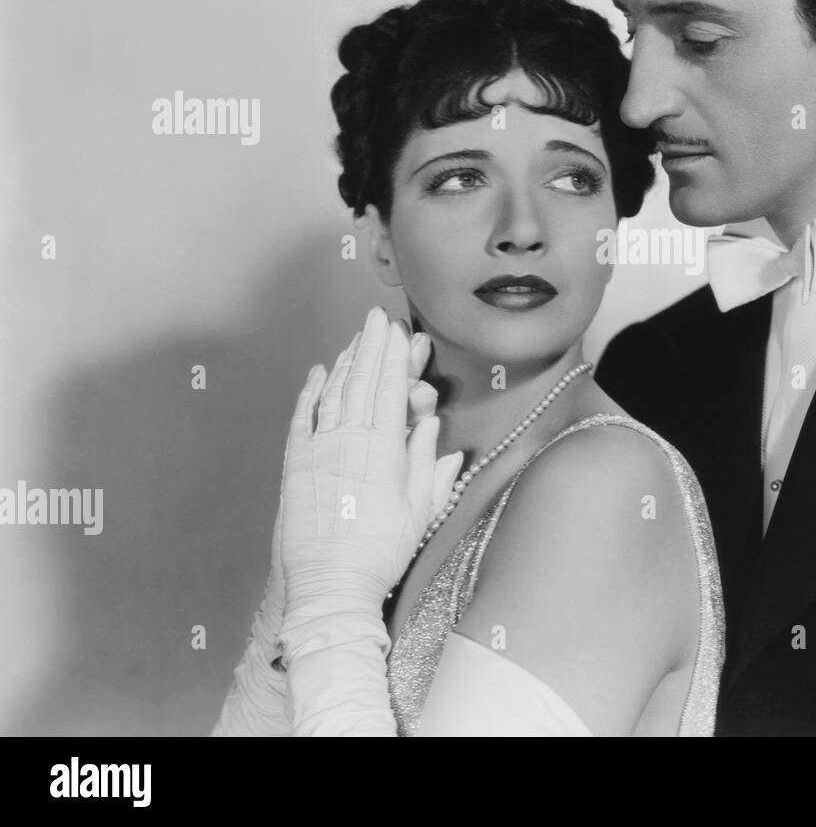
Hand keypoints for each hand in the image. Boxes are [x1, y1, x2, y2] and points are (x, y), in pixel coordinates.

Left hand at [279, 306, 463, 618]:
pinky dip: (311, 393)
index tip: (398, 331)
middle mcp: (348, 440)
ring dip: (345, 362)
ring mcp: (318, 450)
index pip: (390, 388)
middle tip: (376, 318)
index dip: (394, 356)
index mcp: (384, 449)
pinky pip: (303, 418)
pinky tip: (318, 374)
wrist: (329, 586)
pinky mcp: (295, 465)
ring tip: (355, 338)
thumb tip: (431, 430)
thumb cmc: (381, 553)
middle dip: (370, 346)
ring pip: (333, 393)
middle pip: (361, 381)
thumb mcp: (420, 511)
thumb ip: (428, 465)